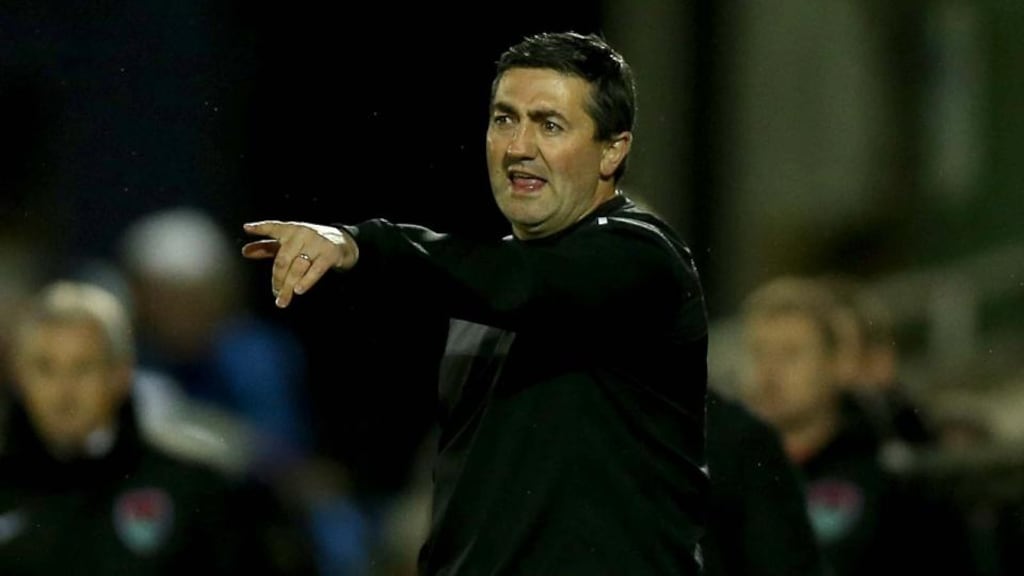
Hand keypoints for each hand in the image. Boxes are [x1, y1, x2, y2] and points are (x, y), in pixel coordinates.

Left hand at [241, 220, 358, 307]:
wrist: (344, 243)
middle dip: (277, 279)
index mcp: (290, 230)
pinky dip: (306, 281)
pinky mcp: (329, 254)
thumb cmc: (311, 244)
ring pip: (297, 267)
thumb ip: (268, 247)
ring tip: (283, 299)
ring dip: (289, 285)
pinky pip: (315, 270)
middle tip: (275, 294)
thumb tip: (245, 252)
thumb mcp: (291, 243)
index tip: (248, 228)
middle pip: (283, 259)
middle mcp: (302, 234)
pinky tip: (298, 290)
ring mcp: (317, 243)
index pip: (273, 227)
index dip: (260, 228)